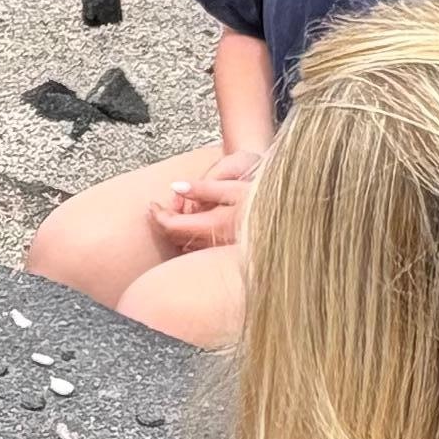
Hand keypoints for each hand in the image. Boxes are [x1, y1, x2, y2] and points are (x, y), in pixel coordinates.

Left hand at [149, 143, 263, 256]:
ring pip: (184, 244)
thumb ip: (202, 187)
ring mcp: (218, 251)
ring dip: (176, 226)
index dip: (158, 216)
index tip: (152, 204)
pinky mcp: (222, 252)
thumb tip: (175, 187)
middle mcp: (213, 243)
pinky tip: (198, 216)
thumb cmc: (260, 196)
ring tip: (187, 204)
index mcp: (214, 225)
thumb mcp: (232, 186)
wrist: (287, 213)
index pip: (172, 227)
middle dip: (165, 219)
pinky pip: (196, 247)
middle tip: (171, 199)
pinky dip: (188, 232)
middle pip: (174, 238)